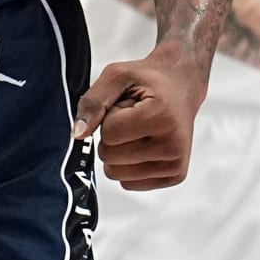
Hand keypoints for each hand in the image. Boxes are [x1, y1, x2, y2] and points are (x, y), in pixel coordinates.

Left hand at [75, 49, 201, 191]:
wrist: (182, 87)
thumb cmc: (149, 80)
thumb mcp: (117, 76)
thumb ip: (93, 102)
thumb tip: (78, 134)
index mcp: (162, 117)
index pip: (109, 134)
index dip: (109, 118)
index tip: (127, 106)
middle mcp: (173, 145)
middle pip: (110, 157)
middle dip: (112, 137)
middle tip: (133, 118)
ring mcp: (176, 164)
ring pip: (116, 174)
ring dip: (119, 152)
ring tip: (138, 131)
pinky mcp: (175, 176)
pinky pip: (129, 183)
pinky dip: (128, 165)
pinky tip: (145, 145)